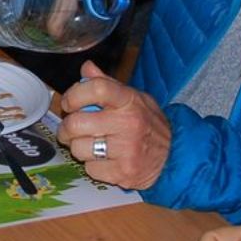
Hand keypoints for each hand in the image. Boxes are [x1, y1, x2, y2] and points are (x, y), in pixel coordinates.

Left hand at [57, 61, 170, 189]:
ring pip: (78, 148)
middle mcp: (129, 123)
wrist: (173, 157)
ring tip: (91, 145)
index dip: (74, 94)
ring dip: (78, 148)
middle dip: (66, 128)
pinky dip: (92, 166)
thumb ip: (108, 84)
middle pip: (77, 123)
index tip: (69, 103)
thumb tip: (87, 68)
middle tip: (71, 129)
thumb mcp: (135, 98)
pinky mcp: (122, 172)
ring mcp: (126, 150)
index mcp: (130, 101)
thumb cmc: (148, 124)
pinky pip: (89, 169)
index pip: (96, 88)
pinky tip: (105, 160)